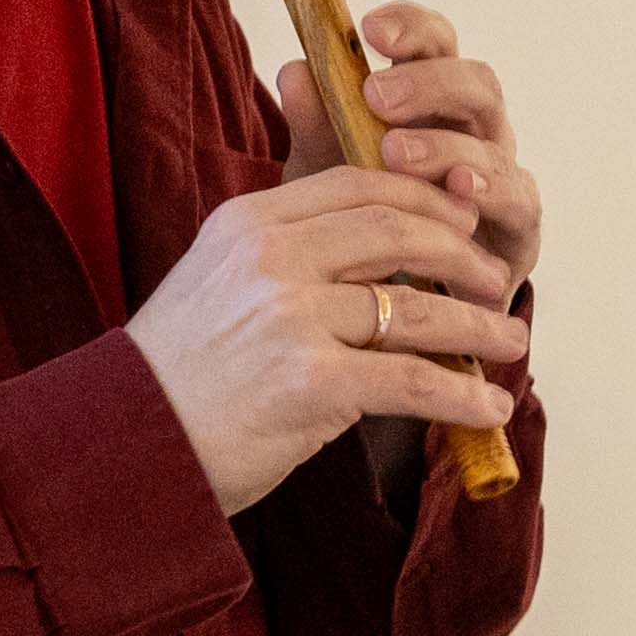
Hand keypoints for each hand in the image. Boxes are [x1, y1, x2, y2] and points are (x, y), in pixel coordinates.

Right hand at [126, 167, 528, 514]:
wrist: (124, 449)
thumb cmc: (176, 376)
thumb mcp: (216, 282)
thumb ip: (282, 250)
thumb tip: (369, 238)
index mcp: (248, 223)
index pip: (358, 186)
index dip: (424, 200)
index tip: (462, 223)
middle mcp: (270, 258)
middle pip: (396, 231)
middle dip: (462, 254)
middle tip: (497, 280)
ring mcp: (291, 317)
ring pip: (414, 307)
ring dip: (477, 327)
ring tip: (511, 340)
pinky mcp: (310, 382)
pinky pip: (411, 378)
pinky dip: (462, 393)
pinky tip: (490, 406)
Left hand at [278, 2, 540, 293]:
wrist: (392, 309)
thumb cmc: (363, 223)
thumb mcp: (325, 171)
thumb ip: (314, 124)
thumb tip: (295, 71)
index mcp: (433, 102)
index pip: (436, 44)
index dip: (412, 28)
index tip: (371, 29)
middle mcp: (475, 132)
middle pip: (477, 83)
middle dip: (429, 83)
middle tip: (375, 97)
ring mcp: (502, 179)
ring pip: (496, 142)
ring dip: (446, 144)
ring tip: (394, 152)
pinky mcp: (519, 232)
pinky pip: (520, 203)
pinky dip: (491, 193)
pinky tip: (459, 190)